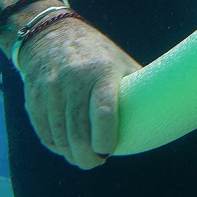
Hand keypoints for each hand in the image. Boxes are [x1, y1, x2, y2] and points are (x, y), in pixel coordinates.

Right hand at [17, 17, 139, 168]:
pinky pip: (44, 132)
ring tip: (82, 158)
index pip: (103, 110)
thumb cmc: (96, 56)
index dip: (105, 138)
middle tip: (96, 161)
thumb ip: (136, 88)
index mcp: (101, 71)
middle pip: (78, 130)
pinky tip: (65, 147)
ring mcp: (50, 88)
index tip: (108, 151)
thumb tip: (162, 115)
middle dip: (87, 156)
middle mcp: (74, 79)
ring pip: (59, 135)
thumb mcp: (119, 63)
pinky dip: (55, 145)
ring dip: (71, 154)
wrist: (52, 35)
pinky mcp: (34, 97)